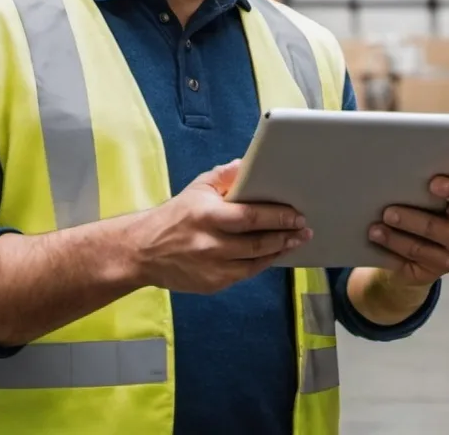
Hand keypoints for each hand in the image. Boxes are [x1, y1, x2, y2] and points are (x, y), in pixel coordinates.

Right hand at [135, 160, 311, 293]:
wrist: (143, 251)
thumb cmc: (175, 215)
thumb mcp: (198, 187)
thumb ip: (225, 175)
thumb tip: (249, 163)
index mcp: (208, 216)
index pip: (250, 217)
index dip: (277, 217)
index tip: (296, 214)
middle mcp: (211, 244)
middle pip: (258, 243)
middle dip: (285, 236)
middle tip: (304, 229)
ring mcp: (212, 268)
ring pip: (256, 262)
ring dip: (279, 251)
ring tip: (295, 241)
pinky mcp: (212, 284)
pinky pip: (245, 274)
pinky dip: (262, 264)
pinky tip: (273, 254)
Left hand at [368, 174, 448, 287]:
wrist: (396, 246)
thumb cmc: (405, 205)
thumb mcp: (410, 192)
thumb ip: (411, 182)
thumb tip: (387, 168)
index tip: (434, 184)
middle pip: (447, 229)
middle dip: (414, 220)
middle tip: (387, 213)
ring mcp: (446, 253)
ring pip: (424, 248)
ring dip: (396, 238)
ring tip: (374, 230)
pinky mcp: (430, 271)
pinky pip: (410, 264)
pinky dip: (391, 253)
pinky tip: (376, 243)